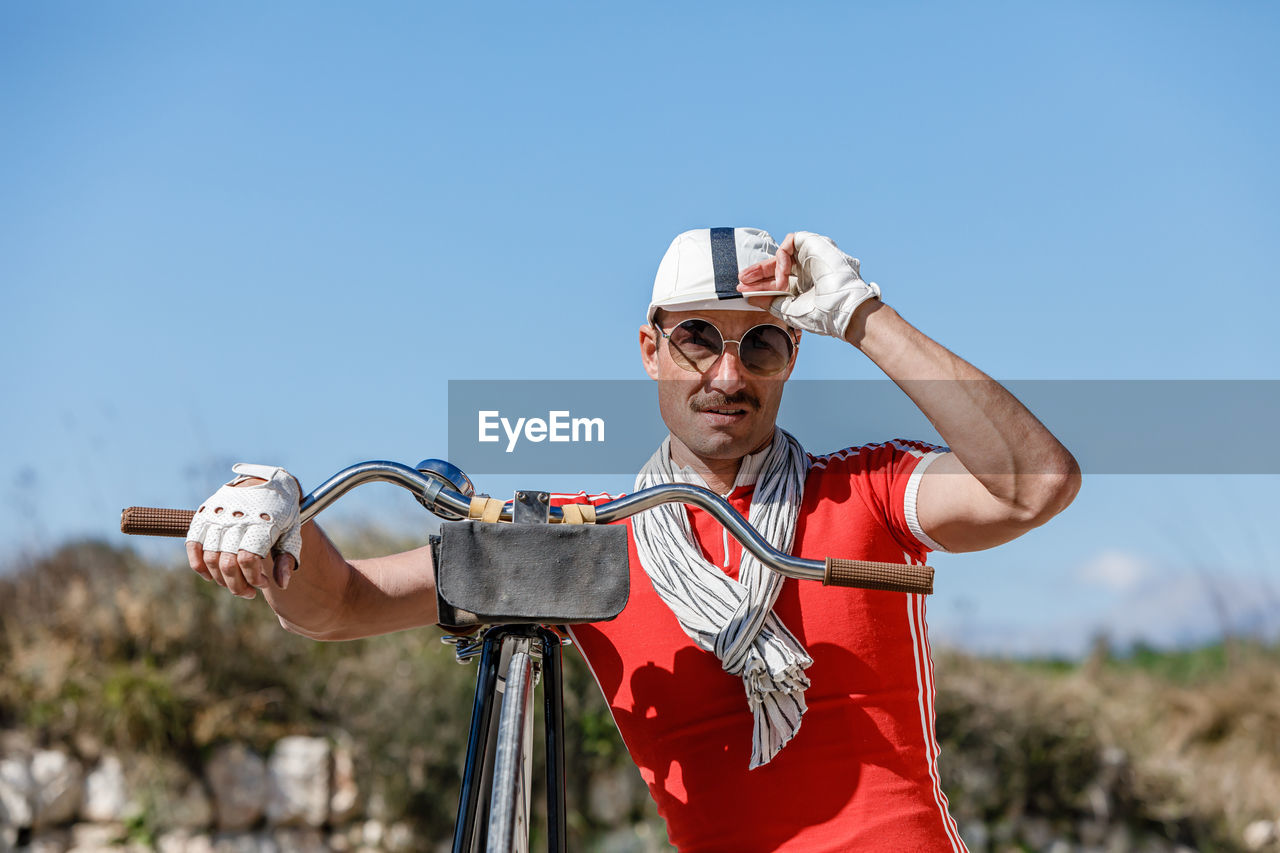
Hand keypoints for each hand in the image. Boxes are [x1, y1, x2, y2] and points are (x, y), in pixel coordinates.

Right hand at [186, 463, 301, 598]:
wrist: (268, 482)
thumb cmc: (282, 512)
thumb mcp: (293, 531)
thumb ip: (287, 558)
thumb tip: (281, 585)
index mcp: (262, 522)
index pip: (248, 559)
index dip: (253, 578)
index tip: (264, 583)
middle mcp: (237, 518)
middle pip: (227, 563)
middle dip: (237, 585)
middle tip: (248, 592)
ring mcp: (218, 515)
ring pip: (210, 557)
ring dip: (220, 579)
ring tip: (234, 584)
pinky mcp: (204, 513)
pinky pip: (193, 544)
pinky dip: (198, 564)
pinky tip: (209, 575)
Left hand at [737, 231, 880, 338]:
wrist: (842, 309)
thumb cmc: (821, 314)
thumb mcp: (788, 309)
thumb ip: (769, 301)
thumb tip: (750, 297)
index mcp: (804, 285)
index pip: (776, 280)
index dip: (759, 284)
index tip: (743, 289)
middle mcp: (807, 269)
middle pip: (775, 266)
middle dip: (757, 272)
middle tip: (742, 279)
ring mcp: (811, 256)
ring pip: (781, 254)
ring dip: (768, 268)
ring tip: (768, 284)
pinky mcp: (814, 244)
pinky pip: (789, 242)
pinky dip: (781, 258)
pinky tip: (783, 274)